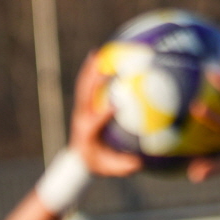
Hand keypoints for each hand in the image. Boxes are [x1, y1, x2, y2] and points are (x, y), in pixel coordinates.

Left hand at [68, 57, 145, 179]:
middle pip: (85, 95)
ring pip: (84, 85)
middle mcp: (82, 116)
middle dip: (93, 81)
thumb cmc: (98, 162)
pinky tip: (100, 55)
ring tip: (100, 52)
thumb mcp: (110, 167)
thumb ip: (123, 165)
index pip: (95, 121)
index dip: (104, 113)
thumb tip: (140, 162)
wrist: (79, 157)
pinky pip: (86, 83)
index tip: (116, 104)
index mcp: (88, 131)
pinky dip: (91, 69)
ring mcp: (80, 108)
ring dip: (91, 69)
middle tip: (105, 65)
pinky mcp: (82, 103)